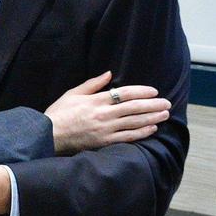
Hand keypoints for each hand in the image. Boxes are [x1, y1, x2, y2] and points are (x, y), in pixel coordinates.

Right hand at [46, 71, 171, 155]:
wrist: (48, 135)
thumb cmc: (58, 113)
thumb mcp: (72, 94)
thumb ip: (92, 84)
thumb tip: (108, 74)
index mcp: (95, 100)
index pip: (124, 93)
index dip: (141, 91)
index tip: (154, 91)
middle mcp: (103, 114)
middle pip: (134, 107)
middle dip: (152, 105)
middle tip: (166, 103)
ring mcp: (105, 129)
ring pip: (134, 122)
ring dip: (152, 117)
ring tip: (164, 114)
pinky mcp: (104, 142)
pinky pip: (128, 137)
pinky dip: (141, 133)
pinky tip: (152, 129)